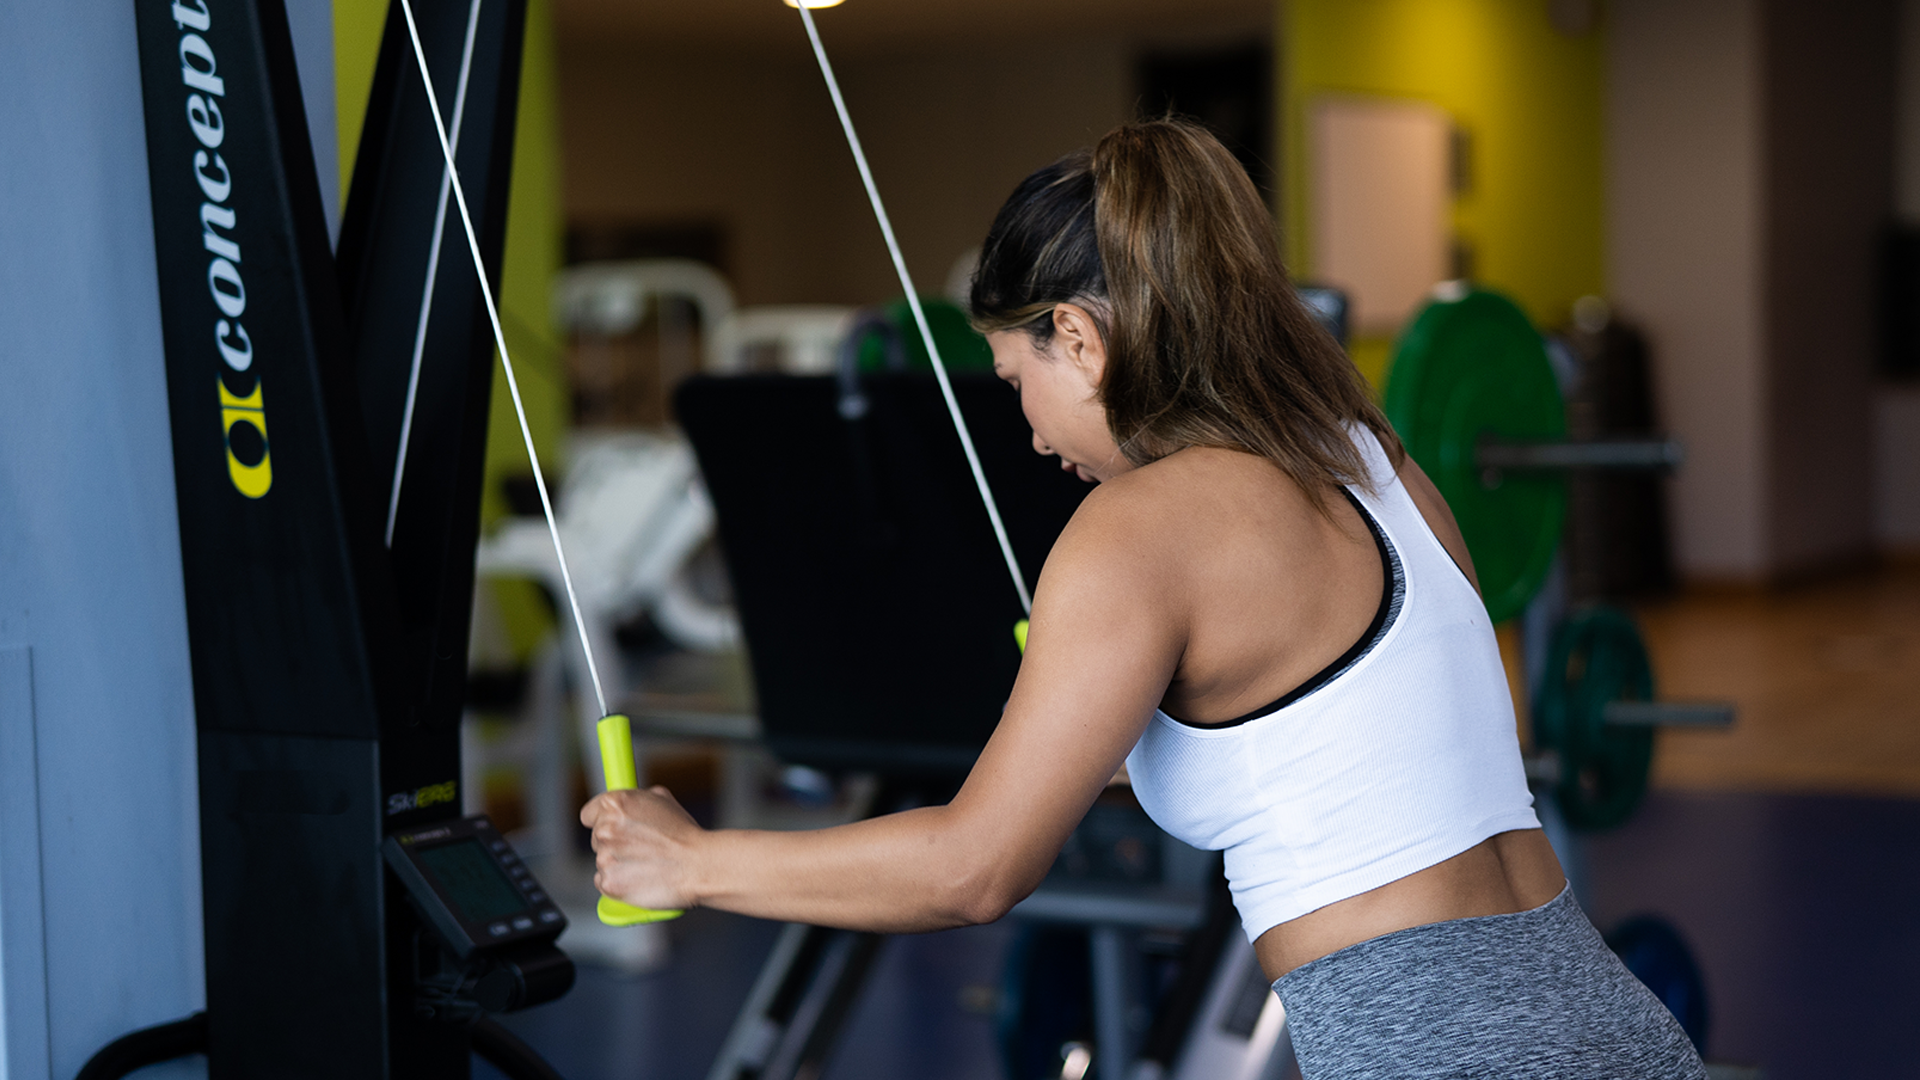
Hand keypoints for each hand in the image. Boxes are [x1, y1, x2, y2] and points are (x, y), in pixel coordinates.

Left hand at [580, 785, 702, 910]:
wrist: (698, 865)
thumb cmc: (684, 834)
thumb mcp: (662, 799)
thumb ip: (636, 800)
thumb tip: (626, 803)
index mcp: (614, 804)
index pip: (589, 814)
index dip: (602, 820)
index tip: (613, 827)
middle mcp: (605, 829)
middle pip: (596, 838)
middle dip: (615, 843)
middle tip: (641, 847)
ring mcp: (605, 857)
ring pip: (602, 860)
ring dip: (618, 863)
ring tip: (646, 863)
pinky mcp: (608, 883)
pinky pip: (604, 882)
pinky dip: (618, 882)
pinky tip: (639, 877)